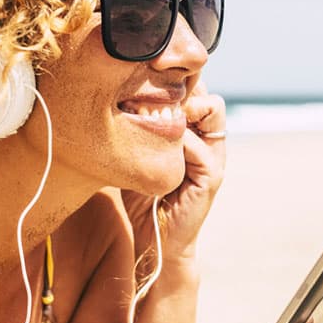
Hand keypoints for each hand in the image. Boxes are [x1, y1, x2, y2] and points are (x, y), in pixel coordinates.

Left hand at [121, 82, 225, 261]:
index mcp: (193, 132)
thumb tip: (110, 95)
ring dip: (185, 107)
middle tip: (150, 99)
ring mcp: (213, 156)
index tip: (146, 85)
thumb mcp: (136, 153)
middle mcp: (208, 140)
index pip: (195, 89)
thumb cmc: (142, 197)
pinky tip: (157, 149)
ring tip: (156, 120)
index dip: (175, 81)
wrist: (155, 240)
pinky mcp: (211, 176)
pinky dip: (178, 141)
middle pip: (206, 91)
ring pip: (213, 108)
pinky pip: (200, 145)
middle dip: (182, 88)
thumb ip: (135, 128)